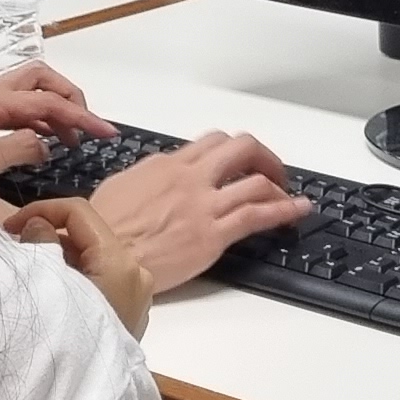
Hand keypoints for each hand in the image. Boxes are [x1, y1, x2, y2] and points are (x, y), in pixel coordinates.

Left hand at [0, 63, 113, 188]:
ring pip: (29, 94)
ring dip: (55, 110)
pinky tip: (46, 142)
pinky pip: (17, 112)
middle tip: (85, 127)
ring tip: (71, 140)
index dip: (79, 115)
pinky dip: (38, 122)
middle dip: (68, 97)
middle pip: (39, 79)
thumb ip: (18, 149)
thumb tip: (46, 143)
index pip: (45, 100)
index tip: (105, 132)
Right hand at [5, 197, 153, 335]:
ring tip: (28, 279)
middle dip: (48, 238)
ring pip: (92, 259)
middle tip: (14, 255)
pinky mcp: (129, 314)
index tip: (8, 228)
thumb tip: (38, 226)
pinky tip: (50, 298)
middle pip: (87, 236)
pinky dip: (73, 279)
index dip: (40, 210)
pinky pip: (98, 281)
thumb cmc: (69, 341)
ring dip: (59, 260)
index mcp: (120, 261)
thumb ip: (42, 247)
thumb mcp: (51, 289)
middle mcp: (136, 273)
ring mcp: (136, 295)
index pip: (79, 212)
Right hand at [85, 130, 312, 291]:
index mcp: (165, 166)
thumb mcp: (119, 188)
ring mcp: (204, 205)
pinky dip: (284, 209)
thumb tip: (156, 177)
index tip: (238, 161)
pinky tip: (298, 209)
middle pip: (240, 148)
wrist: (101, 256)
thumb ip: (146, 178)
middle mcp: (189, 178)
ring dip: (278, 183)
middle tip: (269, 170)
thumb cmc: (101, 229)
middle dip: (261, 156)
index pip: (210, 143)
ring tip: (289, 192)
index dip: (231, 150)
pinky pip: (258, 215)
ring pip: (255, 180)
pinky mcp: (213, 235)